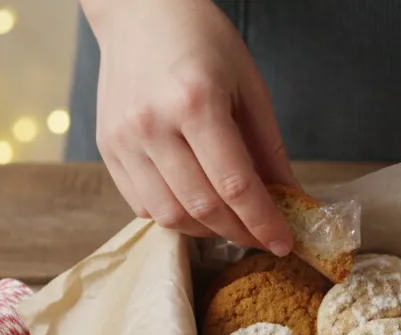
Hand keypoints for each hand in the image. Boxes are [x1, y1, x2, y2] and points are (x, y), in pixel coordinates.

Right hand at [83, 0, 295, 252]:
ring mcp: (124, 140)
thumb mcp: (249, 86)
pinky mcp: (108, 149)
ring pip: (169, 215)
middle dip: (240, 233)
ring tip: (232, 223)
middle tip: (263, 238)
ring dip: (207, 230)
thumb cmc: (202, 41)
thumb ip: (269, 148)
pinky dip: (175, 216)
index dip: (263, 222)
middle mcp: (152, 125)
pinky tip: (197, 205)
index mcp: (195, 102)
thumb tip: (292, 198)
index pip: (235, 186)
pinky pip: (142, 205)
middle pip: (202, 208)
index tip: (285, 243)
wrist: (140, 11)